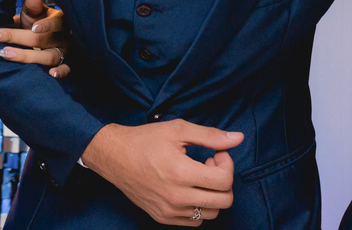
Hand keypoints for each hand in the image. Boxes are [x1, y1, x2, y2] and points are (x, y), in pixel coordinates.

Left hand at [0, 0, 71, 77]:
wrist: (51, 37)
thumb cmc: (41, 22)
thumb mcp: (37, 13)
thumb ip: (34, 6)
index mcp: (60, 21)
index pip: (55, 22)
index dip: (46, 25)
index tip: (33, 27)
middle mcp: (64, 37)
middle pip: (43, 40)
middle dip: (19, 39)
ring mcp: (65, 52)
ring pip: (50, 56)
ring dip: (28, 57)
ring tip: (7, 54)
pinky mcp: (66, 65)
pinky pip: (66, 70)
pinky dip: (61, 72)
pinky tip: (52, 74)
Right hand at [80, 120, 241, 225]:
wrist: (114, 156)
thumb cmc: (145, 140)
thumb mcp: (178, 130)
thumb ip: (210, 136)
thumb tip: (237, 139)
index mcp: (181, 172)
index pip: (224, 180)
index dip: (227, 164)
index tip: (216, 154)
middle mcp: (176, 196)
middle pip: (223, 201)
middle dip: (224, 181)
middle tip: (210, 165)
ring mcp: (169, 210)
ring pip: (211, 213)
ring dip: (212, 195)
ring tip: (198, 177)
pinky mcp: (162, 217)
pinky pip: (194, 221)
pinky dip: (198, 207)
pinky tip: (189, 189)